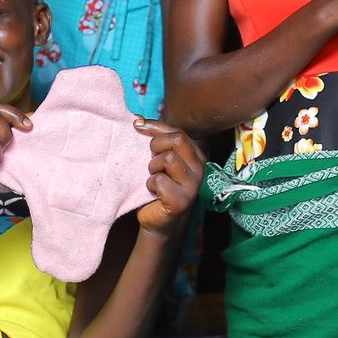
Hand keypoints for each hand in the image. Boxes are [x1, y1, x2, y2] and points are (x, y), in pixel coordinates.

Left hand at [133, 119, 204, 234]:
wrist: (156, 219)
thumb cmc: (157, 185)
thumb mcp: (158, 158)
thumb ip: (154, 138)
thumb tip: (138, 118)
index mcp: (195, 155)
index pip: (177, 131)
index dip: (155, 126)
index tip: (137, 126)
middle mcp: (199, 168)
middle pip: (177, 140)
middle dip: (156, 146)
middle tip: (150, 159)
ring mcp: (193, 185)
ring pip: (168, 159)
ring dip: (153, 168)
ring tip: (154, 178)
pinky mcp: (182, 201)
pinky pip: (159, 181)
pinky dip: (150, 185)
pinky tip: (154, 192)